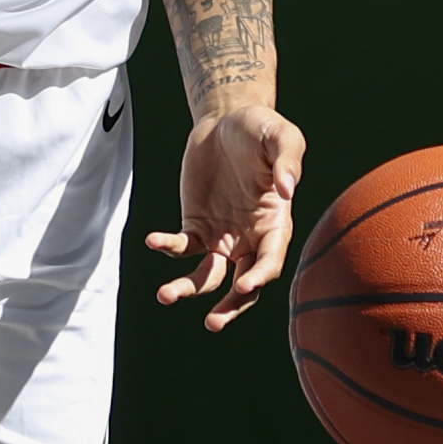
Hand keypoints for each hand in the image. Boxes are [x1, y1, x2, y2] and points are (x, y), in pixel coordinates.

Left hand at [145, 102, 306, 328]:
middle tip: (213, 324)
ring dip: (188, 288)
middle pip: (242, 285)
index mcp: (275, 225)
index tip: (245, 286)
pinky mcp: (195, 226)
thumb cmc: (262, 129)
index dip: (260, 276)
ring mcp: (221, 236)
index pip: (270, 261)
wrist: (227, 120)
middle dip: (229, 306)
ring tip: (166, 296)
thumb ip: (288, 161)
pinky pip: (182, 246)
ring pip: (207, 275)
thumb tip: (288, 189)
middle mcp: (249, 239)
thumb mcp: (282, 136)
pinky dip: (168, 247)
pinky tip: (153, 241)